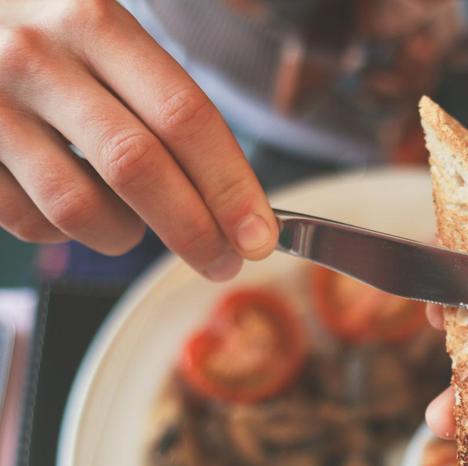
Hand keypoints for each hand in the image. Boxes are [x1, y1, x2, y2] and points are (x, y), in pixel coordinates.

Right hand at [0, 0, 275, 278]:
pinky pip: (32, 223)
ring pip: (80, 208)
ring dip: (125, 236)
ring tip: (135, 226)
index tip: (259, 237)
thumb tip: (242, 210)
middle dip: (194, 230)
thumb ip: (170, 109)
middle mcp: (37, 58)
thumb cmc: (58, 44)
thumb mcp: (112, 41)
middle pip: (137, 166)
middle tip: (224, 262)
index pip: (183, 115)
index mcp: (95, 22)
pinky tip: (75, 205)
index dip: (229, 185)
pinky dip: (67, 234)